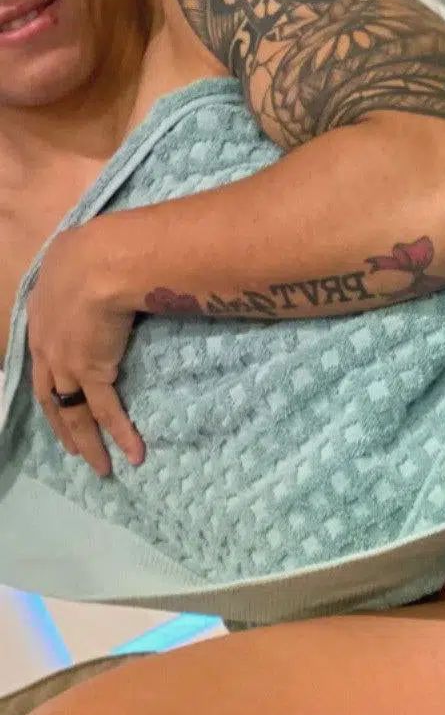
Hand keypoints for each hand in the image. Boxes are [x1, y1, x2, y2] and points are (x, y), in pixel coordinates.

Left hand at [25, 225, 144, 477]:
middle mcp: (45, 343)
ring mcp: (64, 361)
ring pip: (71, 412)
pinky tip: (133, 453)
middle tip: (75, 449)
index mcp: (40, 314)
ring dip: (87, 442)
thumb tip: (107, 269)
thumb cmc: (96, 248)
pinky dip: (119, 434)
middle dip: (62, 426)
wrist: (101, 261)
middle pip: (49, 396)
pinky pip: (104, 411)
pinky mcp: (90, 371)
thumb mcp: (79, 256)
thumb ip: (85, 272)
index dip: (51, 384)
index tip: (60, 402)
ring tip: (100, 466)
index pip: (41, 359)